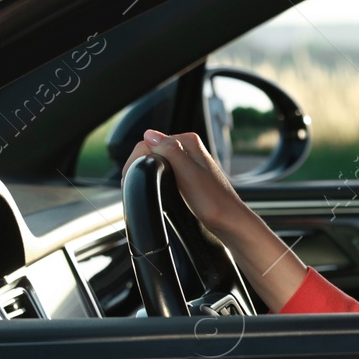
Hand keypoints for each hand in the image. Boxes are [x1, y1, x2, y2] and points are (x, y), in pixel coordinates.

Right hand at [122, 129, 246, 234]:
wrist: (229, 223)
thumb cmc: (214, 202)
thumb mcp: (188, 174)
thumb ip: (170, 151)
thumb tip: (149, 135)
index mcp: (188, 142)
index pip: (150, 142)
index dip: (136, 159)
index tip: (129, 178)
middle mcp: (188, 149)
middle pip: (152, 151)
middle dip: (140, 167)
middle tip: (131, 186)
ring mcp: (188, 162)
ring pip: (156, 162)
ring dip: (147, 174)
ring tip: (143, 189)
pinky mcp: (187, 176)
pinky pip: (164, 172)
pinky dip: (156, 181)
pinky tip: (155, 191)